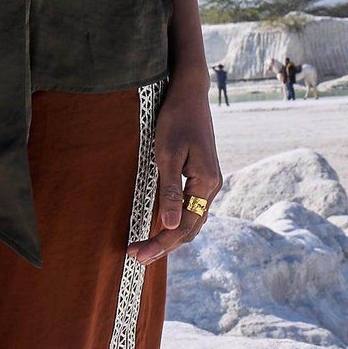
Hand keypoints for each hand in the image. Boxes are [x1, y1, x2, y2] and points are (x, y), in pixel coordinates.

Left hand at [128, 73, 222, 265]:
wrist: (189, 93)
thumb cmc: (176, 119)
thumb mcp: (167, 154)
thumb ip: (169, 192)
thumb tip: (167, 226)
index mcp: (206, 183)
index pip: (183, 226)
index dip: (160, 243)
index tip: (136, 254)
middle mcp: (212, 186)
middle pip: (190, 228)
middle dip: (164, 245)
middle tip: (136, 255)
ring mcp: (208, 182)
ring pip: (192, 220)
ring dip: (170, 236)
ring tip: (145, 246)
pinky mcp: (201, 176)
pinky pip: (190, 208)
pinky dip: (175, 221)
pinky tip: (159, 224)